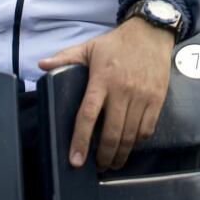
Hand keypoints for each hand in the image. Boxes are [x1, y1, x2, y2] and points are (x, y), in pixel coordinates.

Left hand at [39, 16, 174, 170]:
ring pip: (130, 135)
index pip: (88, 114)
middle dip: (103, 156)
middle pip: (111, 132)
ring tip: (112, 162)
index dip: (80, 140)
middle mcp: (122, 90)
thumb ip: (65, 58)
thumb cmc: (118, 43)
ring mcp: (142, 96)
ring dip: (120, 154)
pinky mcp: (157, 99)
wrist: (150, 33)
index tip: (76, 160)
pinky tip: (130, 145)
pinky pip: (147, 128)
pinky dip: (138, 141)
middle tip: (97, 166)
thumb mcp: (89, 47)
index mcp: (102, 79)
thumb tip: (42, 65)